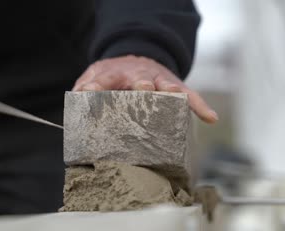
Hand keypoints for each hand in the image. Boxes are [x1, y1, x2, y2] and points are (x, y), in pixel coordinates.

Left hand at [73, 55, 217, 122]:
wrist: (134, 60)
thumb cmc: (112, 77)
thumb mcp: (94, 79)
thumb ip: (84, 92)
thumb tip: (74, 111)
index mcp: (114, 74)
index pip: (104, 79)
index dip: (97, 86)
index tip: (91, 92)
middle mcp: (138, 75)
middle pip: (140, 79)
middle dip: (142, 85)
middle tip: (144, 91)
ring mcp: (159, 80)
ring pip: (167, 84)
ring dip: (172, 91)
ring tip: (177, 96)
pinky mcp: (175, 86)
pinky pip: (190, 96)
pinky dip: (200, 106)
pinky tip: (210, 117)